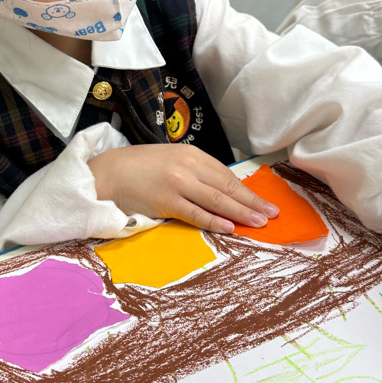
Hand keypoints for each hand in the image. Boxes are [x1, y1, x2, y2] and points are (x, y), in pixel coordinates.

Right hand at [88, 143, 278, 234]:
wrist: (108, 172)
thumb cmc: (140, 168)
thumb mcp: (172, 160)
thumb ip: (195, 171)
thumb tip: (221, 190)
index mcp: (192, 154)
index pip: (226, 175)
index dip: (247, 190)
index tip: (264, 202)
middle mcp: (188, 166)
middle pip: (227, 187)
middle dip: (252, 202)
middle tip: (272, 214)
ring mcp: (178, 183)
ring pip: (217, 200)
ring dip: (241, 213)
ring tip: (259, 223)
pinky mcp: (166, 201)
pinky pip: (196, 213)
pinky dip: (214, 221)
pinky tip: (230, 227)